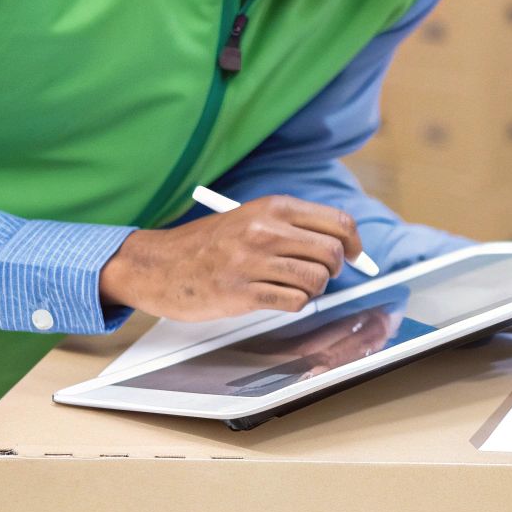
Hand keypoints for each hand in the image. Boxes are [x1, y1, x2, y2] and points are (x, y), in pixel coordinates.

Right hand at [99, 195, 365, 320]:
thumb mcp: (250, 219)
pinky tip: (276, 298)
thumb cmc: (208, 244)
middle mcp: (265, 231)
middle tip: (320, 274)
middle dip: (334, 269)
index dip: (353, 243)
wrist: (158, 265)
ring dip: (313, 289)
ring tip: (293, 286)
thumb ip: (293, 227)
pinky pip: (294, 302)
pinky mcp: (243, 293)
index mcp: (272, 207)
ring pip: (316, 280)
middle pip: (331, 253)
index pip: (337, 222)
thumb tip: (343, 245)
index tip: (353, 255)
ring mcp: (253, 262)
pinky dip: (294, 304)